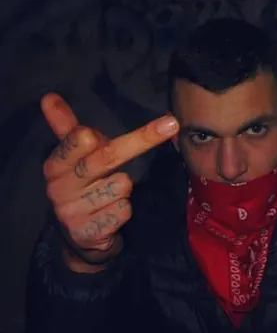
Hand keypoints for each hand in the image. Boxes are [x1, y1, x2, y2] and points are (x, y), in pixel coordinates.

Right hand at [41, 93, 178, 269]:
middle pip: (107, 157)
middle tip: (171, 123)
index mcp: (55, 165)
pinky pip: (124, 210)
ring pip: (121, 185)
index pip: (78, 139)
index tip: (103, 131)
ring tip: (111, 193)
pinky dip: (125, 210)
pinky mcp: (89, 233)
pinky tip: (111, 213)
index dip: (94, 135)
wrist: (78, 236)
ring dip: (124, 188)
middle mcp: (60, 188)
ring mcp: (72, 213)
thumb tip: (49, 97)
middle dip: (142, 140)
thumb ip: (65, 127)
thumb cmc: (81, 186)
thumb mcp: (72, 158)